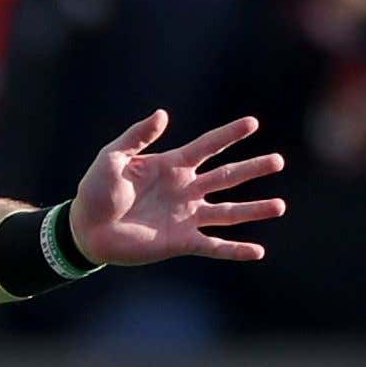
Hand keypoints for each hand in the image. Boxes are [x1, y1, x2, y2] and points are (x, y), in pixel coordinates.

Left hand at [68, 112, 286, 264]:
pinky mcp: (181, 242)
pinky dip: (235, 250)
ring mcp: (186, 216)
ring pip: (228, 212)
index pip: (207, 146)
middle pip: (227, 177)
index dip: (228, 135)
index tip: (252, 123)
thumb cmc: (96, 190)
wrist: (85, 229)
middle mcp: (185, 190)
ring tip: (279, 205)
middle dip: (252, 169)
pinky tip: (257, 251)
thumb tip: (163, 114)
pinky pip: (214, 246)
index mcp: (172, 166)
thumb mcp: (112, 157)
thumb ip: (137, 137)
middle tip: (279, 161)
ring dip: (254, 209)